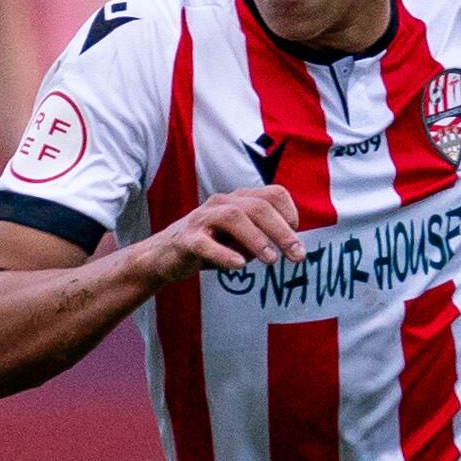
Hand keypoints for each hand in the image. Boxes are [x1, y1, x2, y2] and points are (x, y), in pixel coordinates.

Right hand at [137, 186, 305, 282]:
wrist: (163, 256)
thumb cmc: (209, 245)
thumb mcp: (239, 239)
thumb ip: (261, 237)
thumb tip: (290, 246)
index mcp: (237, 199)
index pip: (273, 194)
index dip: (290, 213)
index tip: (296, 238)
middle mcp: (221, 203)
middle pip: (258, 207)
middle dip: (282, 232)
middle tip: (297, 256)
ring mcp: (201, 219)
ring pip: (233, 218)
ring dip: (257, 239)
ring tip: (271, 260)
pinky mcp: (185, 240)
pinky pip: (205, 244)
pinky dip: (224, 254)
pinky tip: (238, 266)